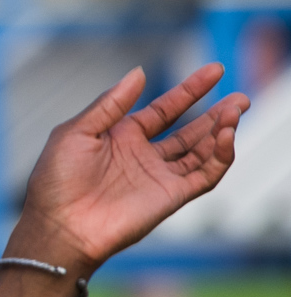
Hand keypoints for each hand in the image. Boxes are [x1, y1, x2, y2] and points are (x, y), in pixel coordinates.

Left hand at [17, 64, 247, 268]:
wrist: (58, 226)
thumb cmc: (56, 180)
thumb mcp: (77, 131)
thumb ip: (111, 103)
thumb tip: (139, 72)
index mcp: (121, 136)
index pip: (164, 109)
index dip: (190, 90)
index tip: (215, 70)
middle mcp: (143, 155)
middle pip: (190, 130)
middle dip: (217, 113)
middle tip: (241, 97)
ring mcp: (159, 176)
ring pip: (202, 150)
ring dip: (221, 131)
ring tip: (235, 110)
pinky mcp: (171, 197)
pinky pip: (205, 174)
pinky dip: (220, 156)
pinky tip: (225, 135)